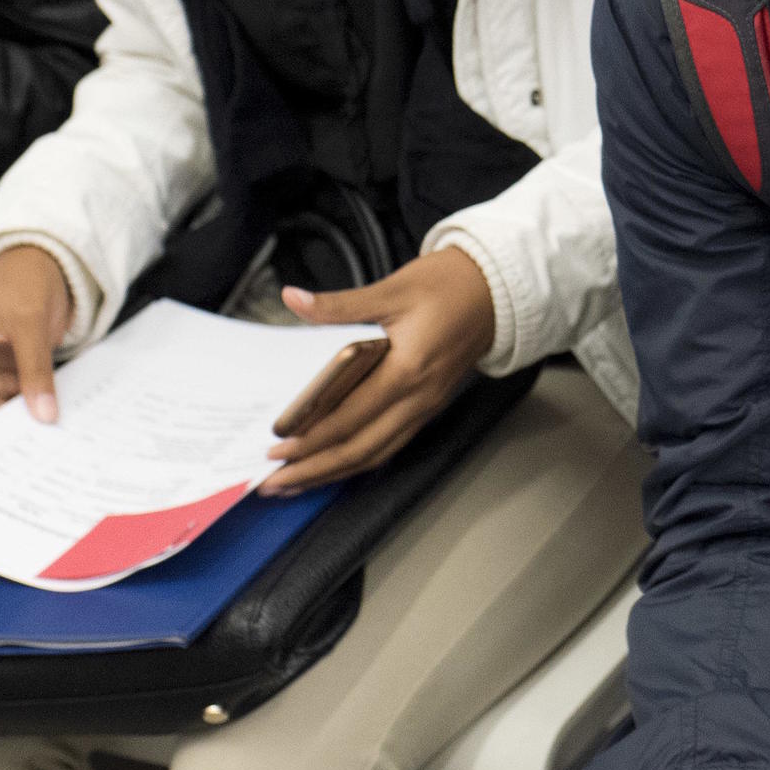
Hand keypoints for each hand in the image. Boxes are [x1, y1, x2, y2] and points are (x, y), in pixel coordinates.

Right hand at [0, 245, 76, 426]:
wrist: (43, 260)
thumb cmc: (24, 279)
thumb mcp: (30, 323)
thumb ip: (36, 370)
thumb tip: (43, 412)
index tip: (6, 443)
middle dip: (1, 427)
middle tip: (31, 444)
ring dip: (19, 420)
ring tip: (44, 437)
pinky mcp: (10, 367)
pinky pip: (17, 396)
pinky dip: (31, 406)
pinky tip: (49, 418)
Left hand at [264, 246, 496, 490]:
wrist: (495, 291)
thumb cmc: (448, 286)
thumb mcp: (391, 289)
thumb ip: (338, 304)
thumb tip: (295, 300)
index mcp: (407, 370)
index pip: (349, 418)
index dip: (311, 439)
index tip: (277, 450)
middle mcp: (418, 398)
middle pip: (360, 449)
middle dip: (314, 470)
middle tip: (275, 483)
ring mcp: (425, 406)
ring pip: (375, 454)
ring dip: (334, 472)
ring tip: (297, 482)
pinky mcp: (427, 406)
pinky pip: (389, 444)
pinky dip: (358, 460)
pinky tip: (336, 465)